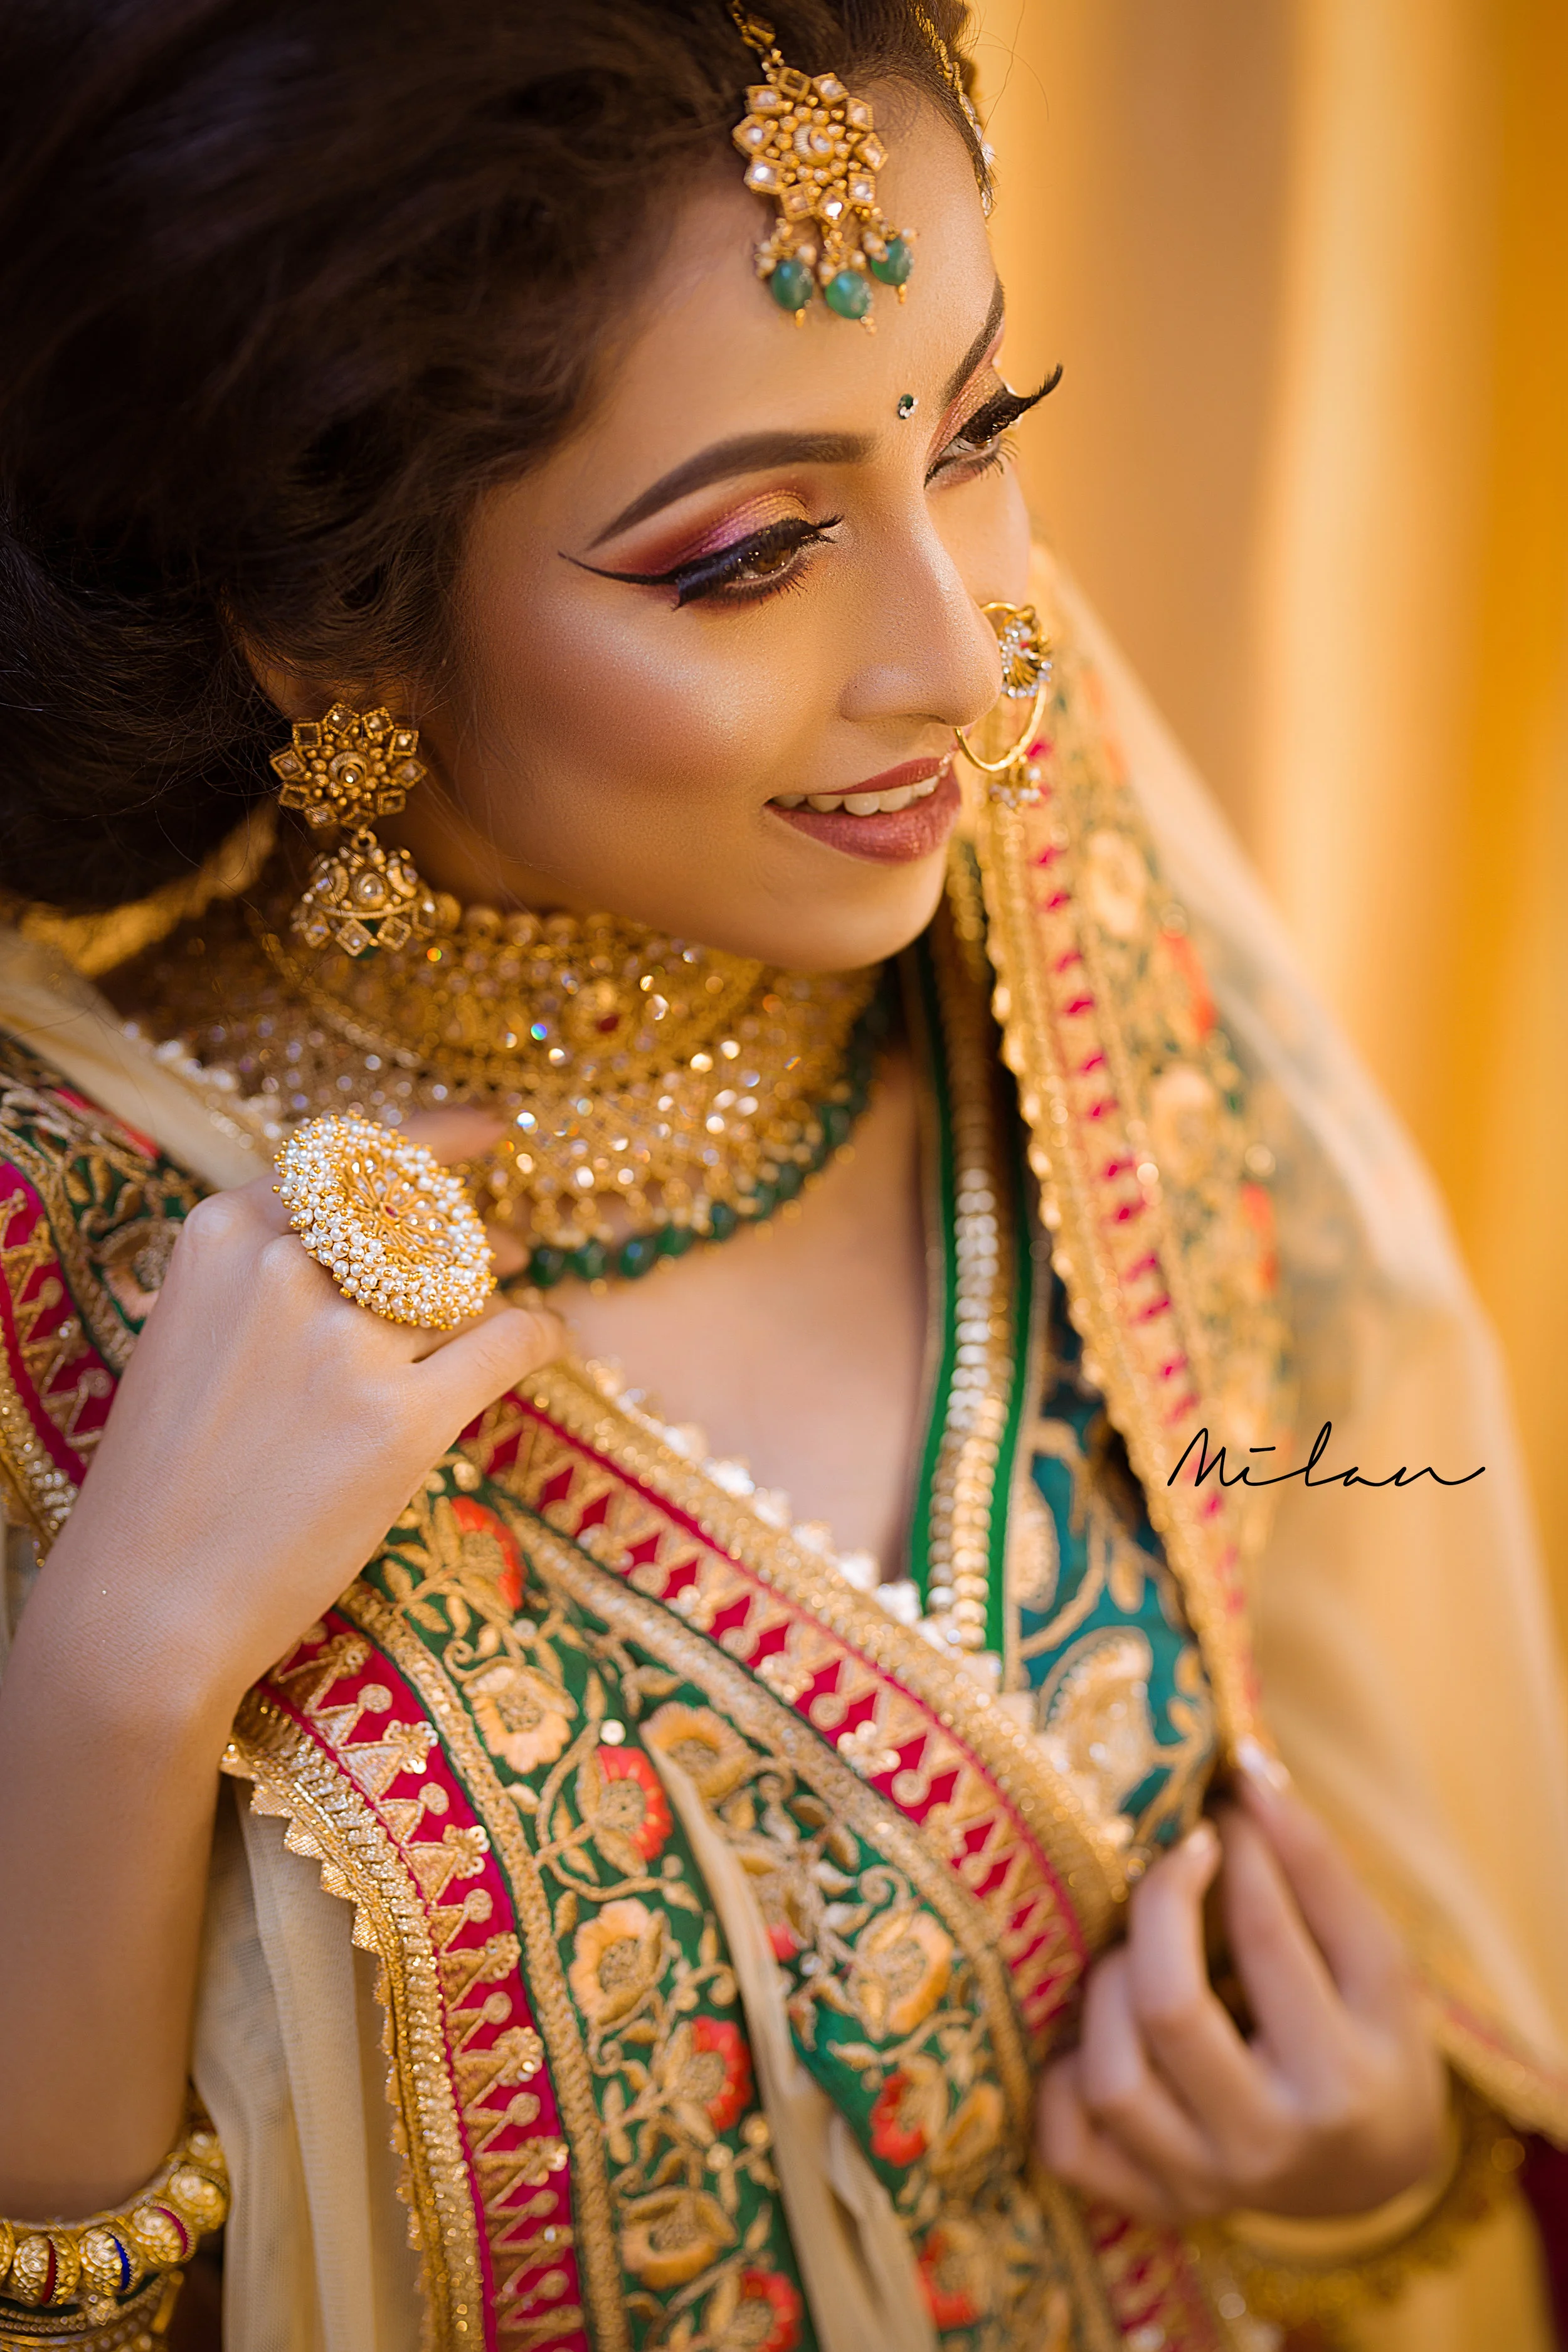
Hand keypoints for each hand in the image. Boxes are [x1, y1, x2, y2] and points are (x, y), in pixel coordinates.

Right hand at [41, 1109, 560, 1731]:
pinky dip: (540, 1336)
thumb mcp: (191, 1335)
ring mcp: (348, 1345)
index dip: (437, 1139)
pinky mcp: (405, 1420)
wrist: (145, 1605)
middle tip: (509, 1244)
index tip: (487, 1132)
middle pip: (420, 1216)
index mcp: (224, 1236)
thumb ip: (265, 1277)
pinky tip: (547, 1343)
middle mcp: (285, 1271)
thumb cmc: (168, 1480)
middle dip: (474, 1227)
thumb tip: (380, 1241)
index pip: (355, 1157)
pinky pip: (511, 1340)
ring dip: (502, 1287)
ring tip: (516, 1297)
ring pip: (466, 1282)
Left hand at [1036, 1751, 1446, 2224]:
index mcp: (1344, 2080)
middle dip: (1158, 1906)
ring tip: (1139, 1953)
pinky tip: (1097, 2038)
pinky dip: (1063, 2084)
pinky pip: (1071, 2146)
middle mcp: (1270, 2147)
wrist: (1372, 2169)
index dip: (1236, 1849)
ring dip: (1108, 1989)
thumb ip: (1317, 1866)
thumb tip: (1247, 1768)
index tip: (1223, 1806)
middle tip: (1175, 1857)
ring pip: (1111, 2077)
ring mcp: (1204, 2185)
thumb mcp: (1377, 1959)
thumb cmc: (1372, 2039)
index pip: (1268, 1937)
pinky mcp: (1152, 2205)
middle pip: (1169, 2008)